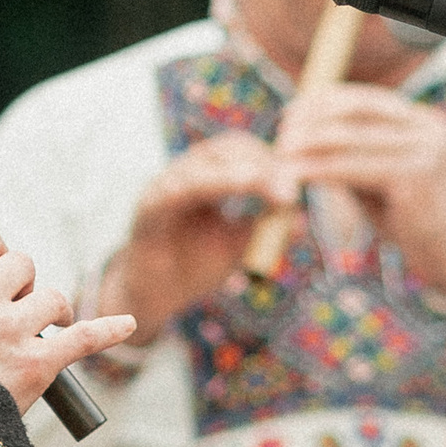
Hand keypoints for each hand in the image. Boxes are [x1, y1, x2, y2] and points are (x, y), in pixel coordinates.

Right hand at [0, 220, 135, 412]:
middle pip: (23, 262)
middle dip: (22, 282)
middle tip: (12, 308)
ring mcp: (10, 331)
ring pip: (52, 296)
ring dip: (51, 310)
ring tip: (42, 327)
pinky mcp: (37, 364)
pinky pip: (84, 337)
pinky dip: (109, 330)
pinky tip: (128, 323)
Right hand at [95, 131, 287, 337]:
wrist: (154, 297)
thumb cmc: (194, 266)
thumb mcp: (237, 244)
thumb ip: (262, 225)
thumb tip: (298, 213)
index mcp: (204, 177)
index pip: (239, 150)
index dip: (269, 161)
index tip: (295, 185)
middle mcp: (182, 175)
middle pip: (222, 149)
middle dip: (259, 164)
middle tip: (287, 190)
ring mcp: (162, 189)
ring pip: (200, 167)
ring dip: (236, 175)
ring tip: (264, 184)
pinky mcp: (148, 210)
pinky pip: (174, 192)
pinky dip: (202, 186)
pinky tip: (227, 188)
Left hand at [269, 82, 445, 295]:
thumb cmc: (410, 217)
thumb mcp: (383, 176)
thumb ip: (355, 153)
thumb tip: (305, 132)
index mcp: (425, 120)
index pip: (365, 98)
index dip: (324, 101)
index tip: (291, 112)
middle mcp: (430, 127)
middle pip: (357, 111)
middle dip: (313, 119)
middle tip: (281, 134)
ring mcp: (426, 150)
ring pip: (351, 138)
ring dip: (309, 143)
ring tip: (281, 152)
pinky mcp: (415, 177)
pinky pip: (354, 167)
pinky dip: (320, 169)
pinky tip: (296, 175)